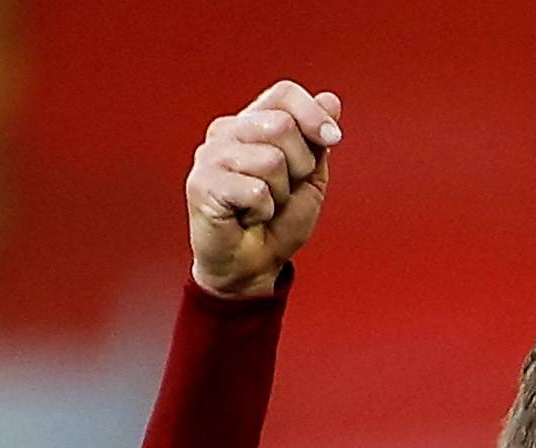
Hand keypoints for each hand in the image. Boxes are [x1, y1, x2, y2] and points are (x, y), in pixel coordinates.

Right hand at [186, 82, 340, 299]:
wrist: (254, 265)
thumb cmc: (277, 222)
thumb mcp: (310, 178)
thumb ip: (317, 139)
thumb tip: (331, 100)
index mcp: (252, 123)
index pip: (284, 93)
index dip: (313, 114)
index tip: (332, 139)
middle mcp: (227, 132)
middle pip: (282, 125)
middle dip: (300, 166)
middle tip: (284, 190)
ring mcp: (210, 155)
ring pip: (271, 160)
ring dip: (281, 193)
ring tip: (264, 205)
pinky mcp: (202, 184)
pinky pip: (256, 190)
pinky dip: (263, 211)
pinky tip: (248, 216)